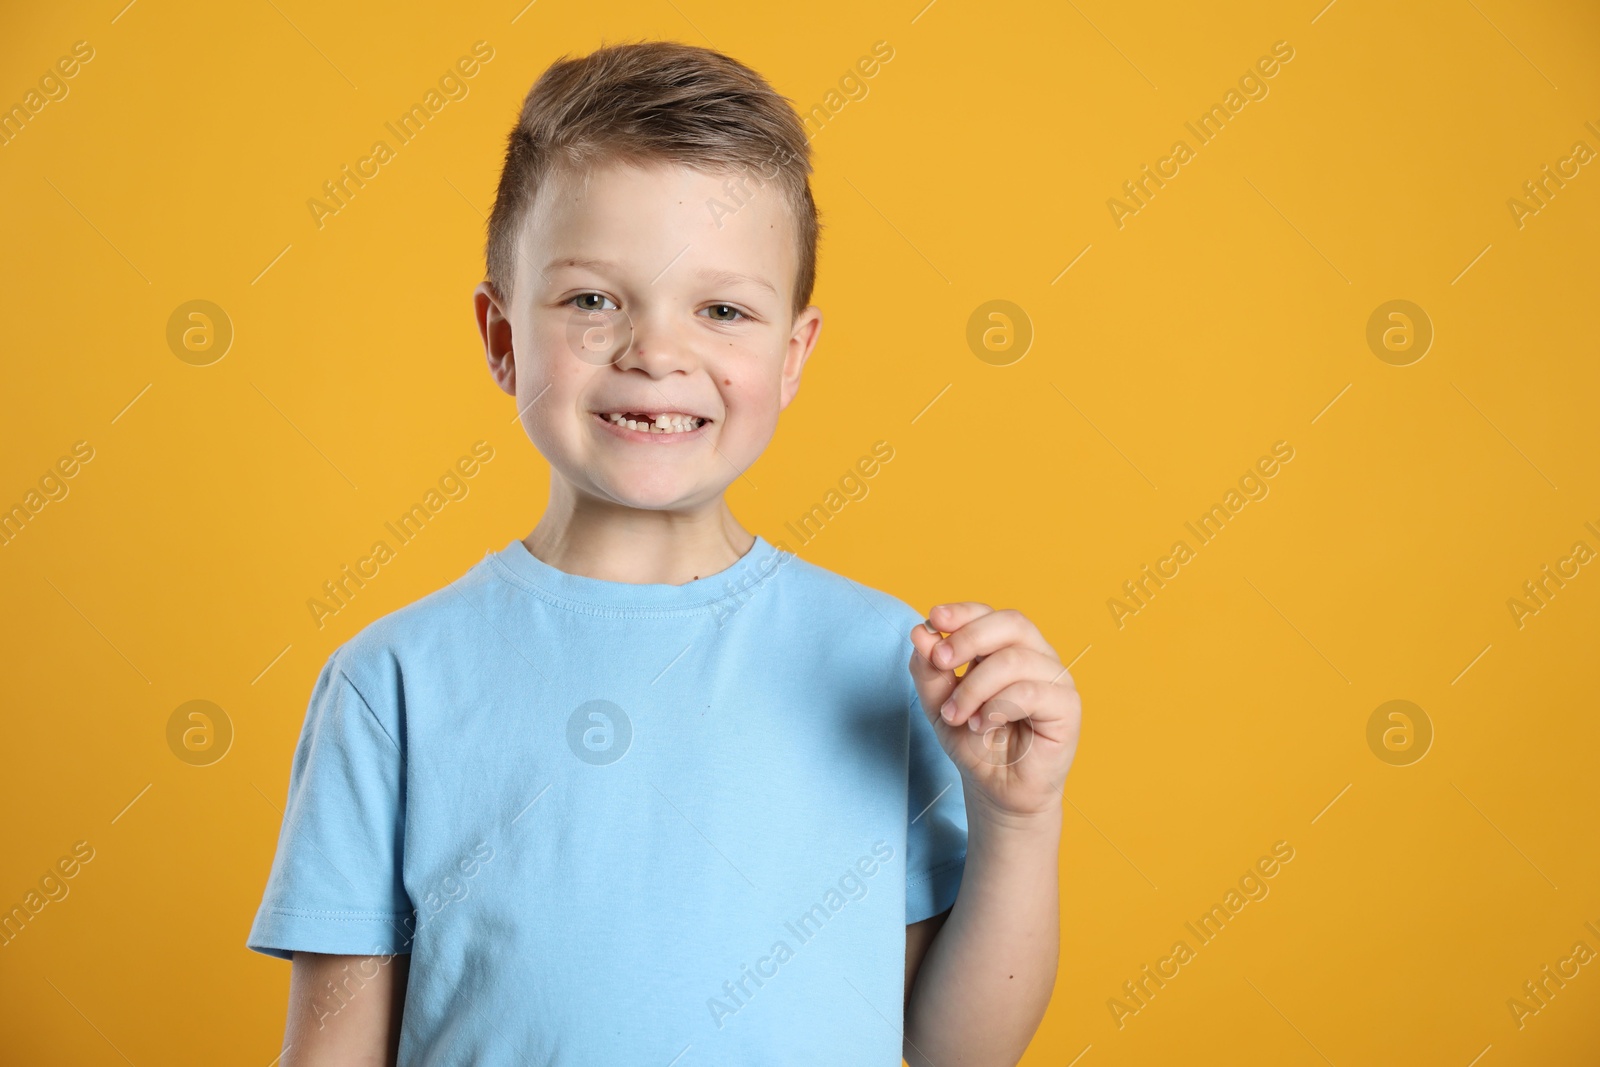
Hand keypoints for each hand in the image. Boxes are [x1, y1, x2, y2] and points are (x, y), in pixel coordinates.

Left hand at [909, 603, 1080, 822]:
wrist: (996, 791)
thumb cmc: (975, 745)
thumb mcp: (940, 705)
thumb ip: (930, 671)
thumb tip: (922, 632)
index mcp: (1008, 648)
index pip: (990, 614)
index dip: (963, 612)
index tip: (933, 620)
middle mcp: (1037, 657)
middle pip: (1012, 623)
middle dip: (969, 638)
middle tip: (941, 661)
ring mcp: (1056, 680)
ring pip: (1015, 659)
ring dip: (975, 686)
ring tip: (956, 715)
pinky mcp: (1068, 707)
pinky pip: (1032, 691)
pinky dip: (997, 706)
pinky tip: (982, 725)